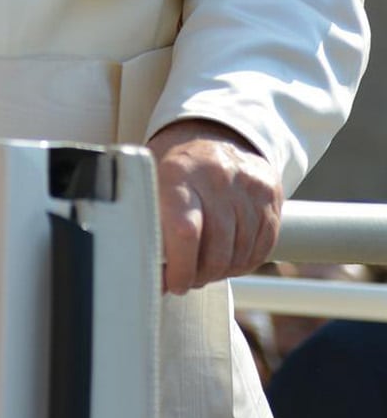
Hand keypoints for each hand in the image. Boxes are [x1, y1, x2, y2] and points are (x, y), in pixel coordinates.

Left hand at [147, 118, 281, 294]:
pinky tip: (227, 258)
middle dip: (199, 275)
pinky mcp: (270, 198)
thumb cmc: (177, 166)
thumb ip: (148, 219)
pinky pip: (261, 249)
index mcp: (180, 172)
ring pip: (239, 254)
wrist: (216, 134)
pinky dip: (242, 263)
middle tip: (185, 279)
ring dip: (220, 272)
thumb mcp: (153, 180)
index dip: (180, 268)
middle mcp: (218, 177)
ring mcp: (248, 187)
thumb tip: (146, 270)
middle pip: (216, 251)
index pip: (185, 231)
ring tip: (203, 267)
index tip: (172, 283)